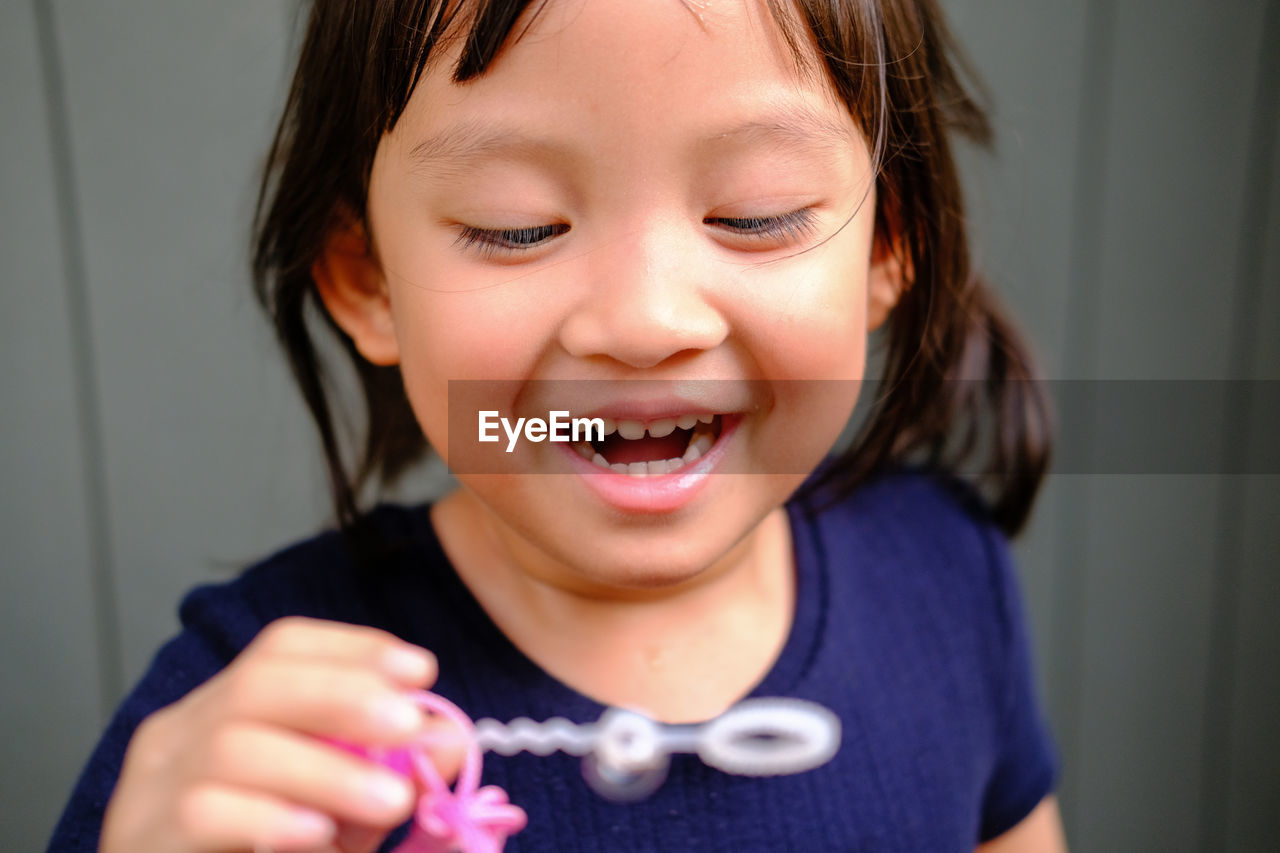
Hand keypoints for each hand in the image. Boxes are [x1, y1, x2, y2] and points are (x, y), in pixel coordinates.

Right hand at [101, 616, 460, 852]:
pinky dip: (270, 820)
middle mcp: (180, 735)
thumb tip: (449, 738)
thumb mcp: (333, 812)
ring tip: (391, 800)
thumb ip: (382, 774)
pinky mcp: (144, 839)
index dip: (355, 650)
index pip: (282, 649)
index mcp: (222, 710)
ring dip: (326, 769)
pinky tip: (317, 835)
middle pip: (257, 682)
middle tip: (410, 724)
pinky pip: (203, 813)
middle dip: (344, 695)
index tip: (419, 671)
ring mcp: (152, 787)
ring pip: (234, 747)